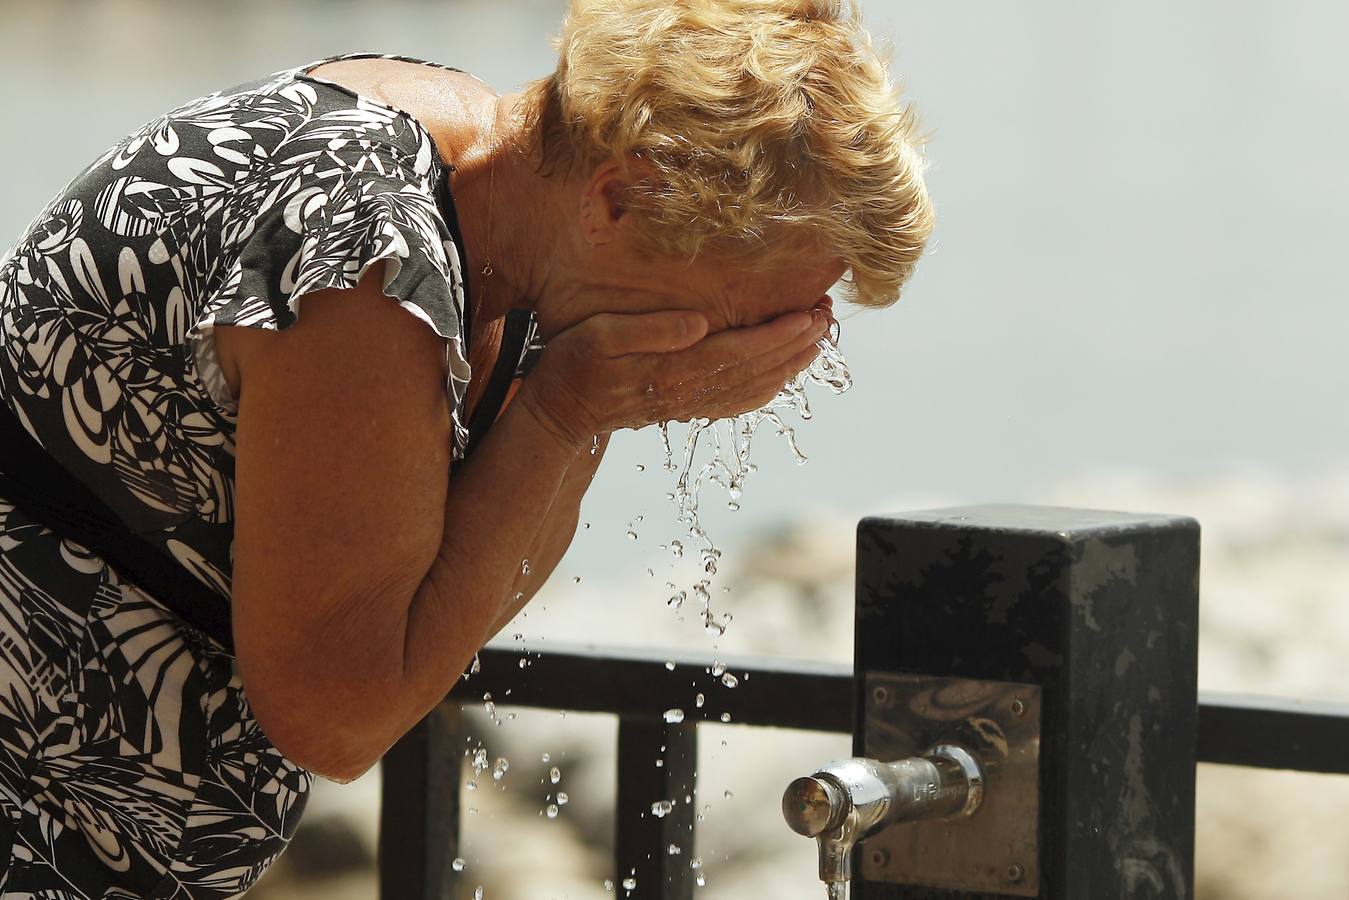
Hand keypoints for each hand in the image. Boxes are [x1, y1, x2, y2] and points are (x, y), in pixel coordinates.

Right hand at [517, 305, 830, 448]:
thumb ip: (651, 330)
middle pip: (757, 371)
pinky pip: (738, 402)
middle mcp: (690, 392)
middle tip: (828, 319)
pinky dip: (768, 388)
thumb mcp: (601, 336)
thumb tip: (700, 324)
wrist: (560, 412)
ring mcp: (690, 405)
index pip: (741, 352)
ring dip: (790, 365)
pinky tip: (783, 375)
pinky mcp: (686, 408)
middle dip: (797, 346)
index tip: (812, 316)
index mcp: (675, 369)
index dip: (780, 336)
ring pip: (754, 388)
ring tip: (819, 340)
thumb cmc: (575, 364)